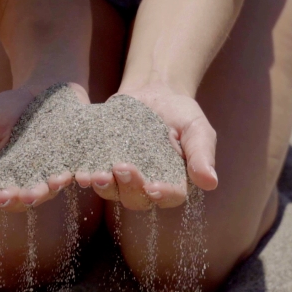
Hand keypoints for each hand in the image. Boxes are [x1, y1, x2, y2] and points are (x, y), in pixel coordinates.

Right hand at [0, 83, 89, 211]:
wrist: (48, 87)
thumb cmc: (9, 109)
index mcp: (0, 180)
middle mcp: (26, 184)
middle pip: (19, 199)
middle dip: (12, 198)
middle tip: (6, 198)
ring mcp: (52, 176)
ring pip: (46, 191)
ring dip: (41, 193)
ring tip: (35, 192)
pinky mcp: (75, 165)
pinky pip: (73, 174)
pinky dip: (69, 177)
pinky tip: (68, 175)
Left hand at [78, 85, 217, 209]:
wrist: (154, 92)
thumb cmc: (181, 113)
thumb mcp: (197, 128)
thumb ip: (201, 154)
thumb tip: (210, 182)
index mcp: (174, 182)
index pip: (171, 195)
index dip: (162, 194)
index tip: (153, 187)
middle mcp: (146, 186)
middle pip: (137, 199)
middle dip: (129, 186)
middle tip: (121, 168)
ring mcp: (122, 178)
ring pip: (112, 191)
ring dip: (104, 185)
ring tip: (96, 175)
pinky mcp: (103, 164)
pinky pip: (94, 174)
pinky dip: (87, 174)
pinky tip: (81, 171)